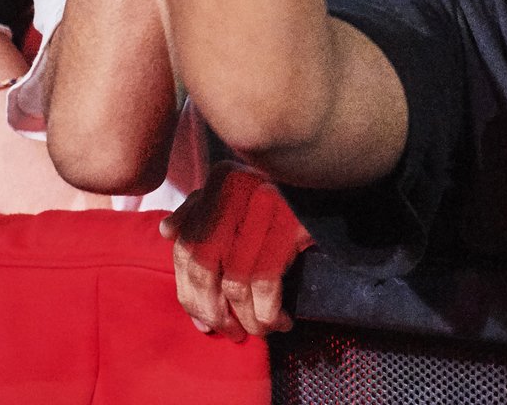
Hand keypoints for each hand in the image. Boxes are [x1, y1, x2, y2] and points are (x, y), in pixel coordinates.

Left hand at [160, 161, 313, 340]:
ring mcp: (262, 208)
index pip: (187, 248)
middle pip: (204, 267)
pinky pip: (266, 282)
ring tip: (259, 331)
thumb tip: (167, 232)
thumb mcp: (242, 191)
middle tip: (230, 332)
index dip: (190, 292)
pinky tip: (279, 322)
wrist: (339, 174)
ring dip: (246, 318)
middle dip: (213, 310)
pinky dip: (268, 312)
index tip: (204, 322)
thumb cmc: (290, 192)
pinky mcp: (290, 226)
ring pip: (235, 281)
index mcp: (220, 183)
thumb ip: (200, 209)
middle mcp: (234, 192)